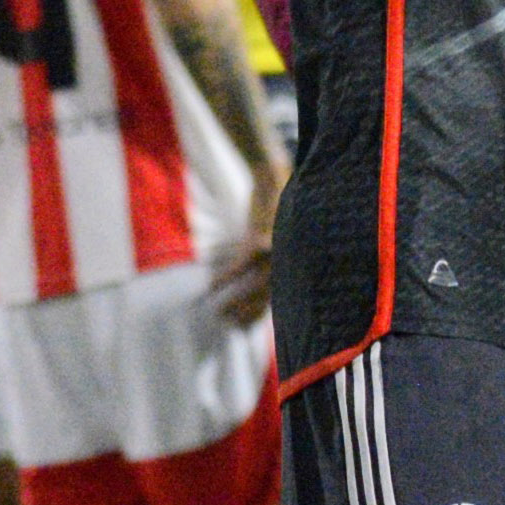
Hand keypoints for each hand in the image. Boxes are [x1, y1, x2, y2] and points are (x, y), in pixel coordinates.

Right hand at [212, 168, 281, 325]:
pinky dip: (223, 279)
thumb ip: (275, 256)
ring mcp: (275, 255)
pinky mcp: (259, 243)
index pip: (278, 299)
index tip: (245, 327)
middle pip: (266, 300)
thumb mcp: (280, 234)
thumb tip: (261, 274)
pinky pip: (237, 269)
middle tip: (229, 325)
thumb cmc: (278, 204)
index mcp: (294, 263)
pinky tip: (210, 288)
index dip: (260, 315)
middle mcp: (288, 263)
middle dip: (247, 315)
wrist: (275, 177)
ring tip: (219, 314)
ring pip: (251, 290)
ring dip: (233, 303)